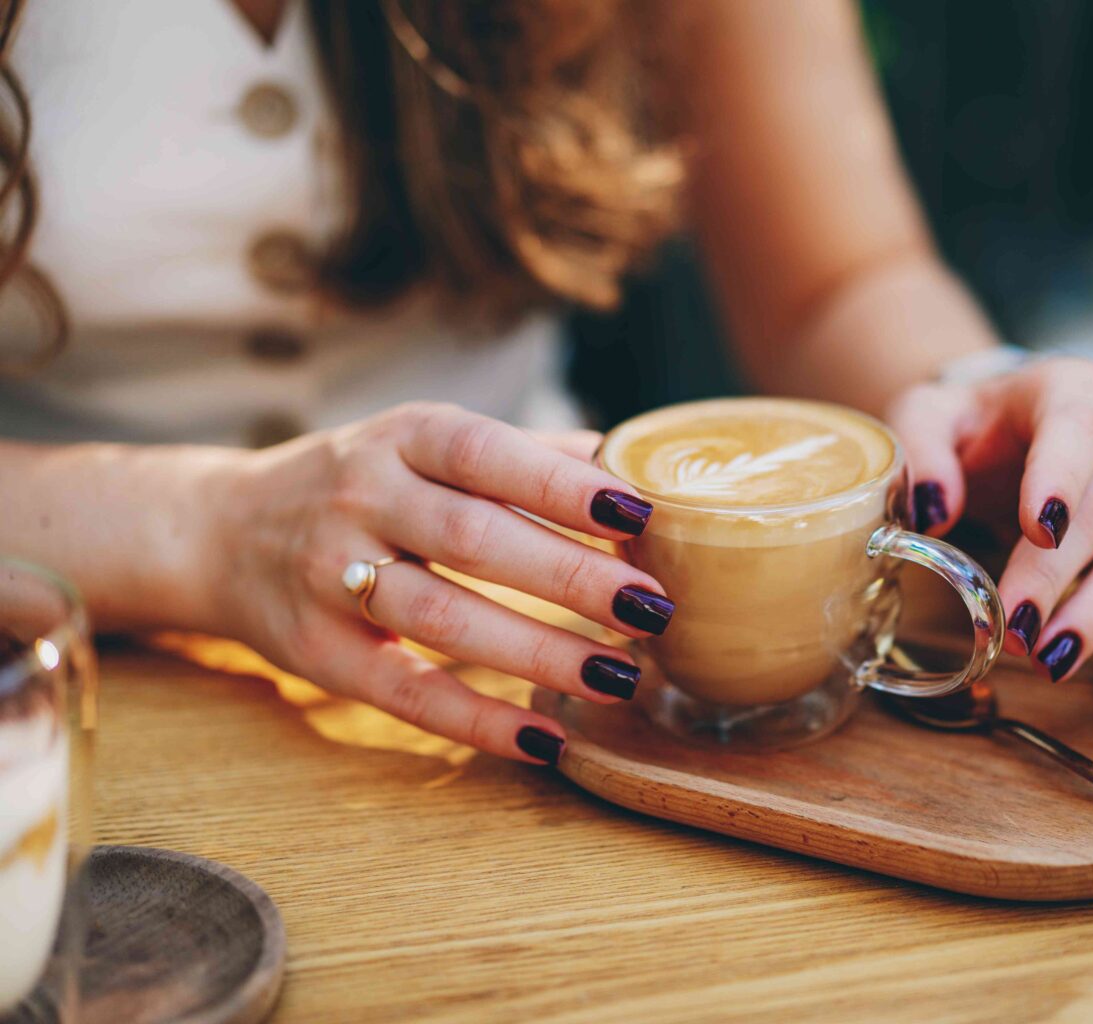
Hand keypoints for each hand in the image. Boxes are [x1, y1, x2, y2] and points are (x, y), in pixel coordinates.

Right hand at [202, 402, 669, 763]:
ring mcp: (332, 578)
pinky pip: (407, 694)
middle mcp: (362, 499)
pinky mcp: (320, 656)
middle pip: (476, 541)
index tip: (638, 512)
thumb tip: (631, 464)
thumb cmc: (363, 482)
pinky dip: (478, 720)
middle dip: (572, 578)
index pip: (488, 455)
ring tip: (621, 674)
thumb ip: (524, 456)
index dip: (562, 485)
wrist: (222, 531)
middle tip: (652, 607)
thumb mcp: (426, 445)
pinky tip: (547, 737)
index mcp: (404, 439)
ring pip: (446, 620)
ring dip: (540, 652)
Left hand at [886, 357, 1092, 707]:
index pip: (1078, 425)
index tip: (1038, 530)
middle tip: (1015, 630)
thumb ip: (921, 450)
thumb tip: (934, 511)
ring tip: (1049, 662)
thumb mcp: (926, 417)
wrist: (1011, 431)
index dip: (1062, 477)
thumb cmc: (970, 427)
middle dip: (1062, 575)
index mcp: (1073, 390)